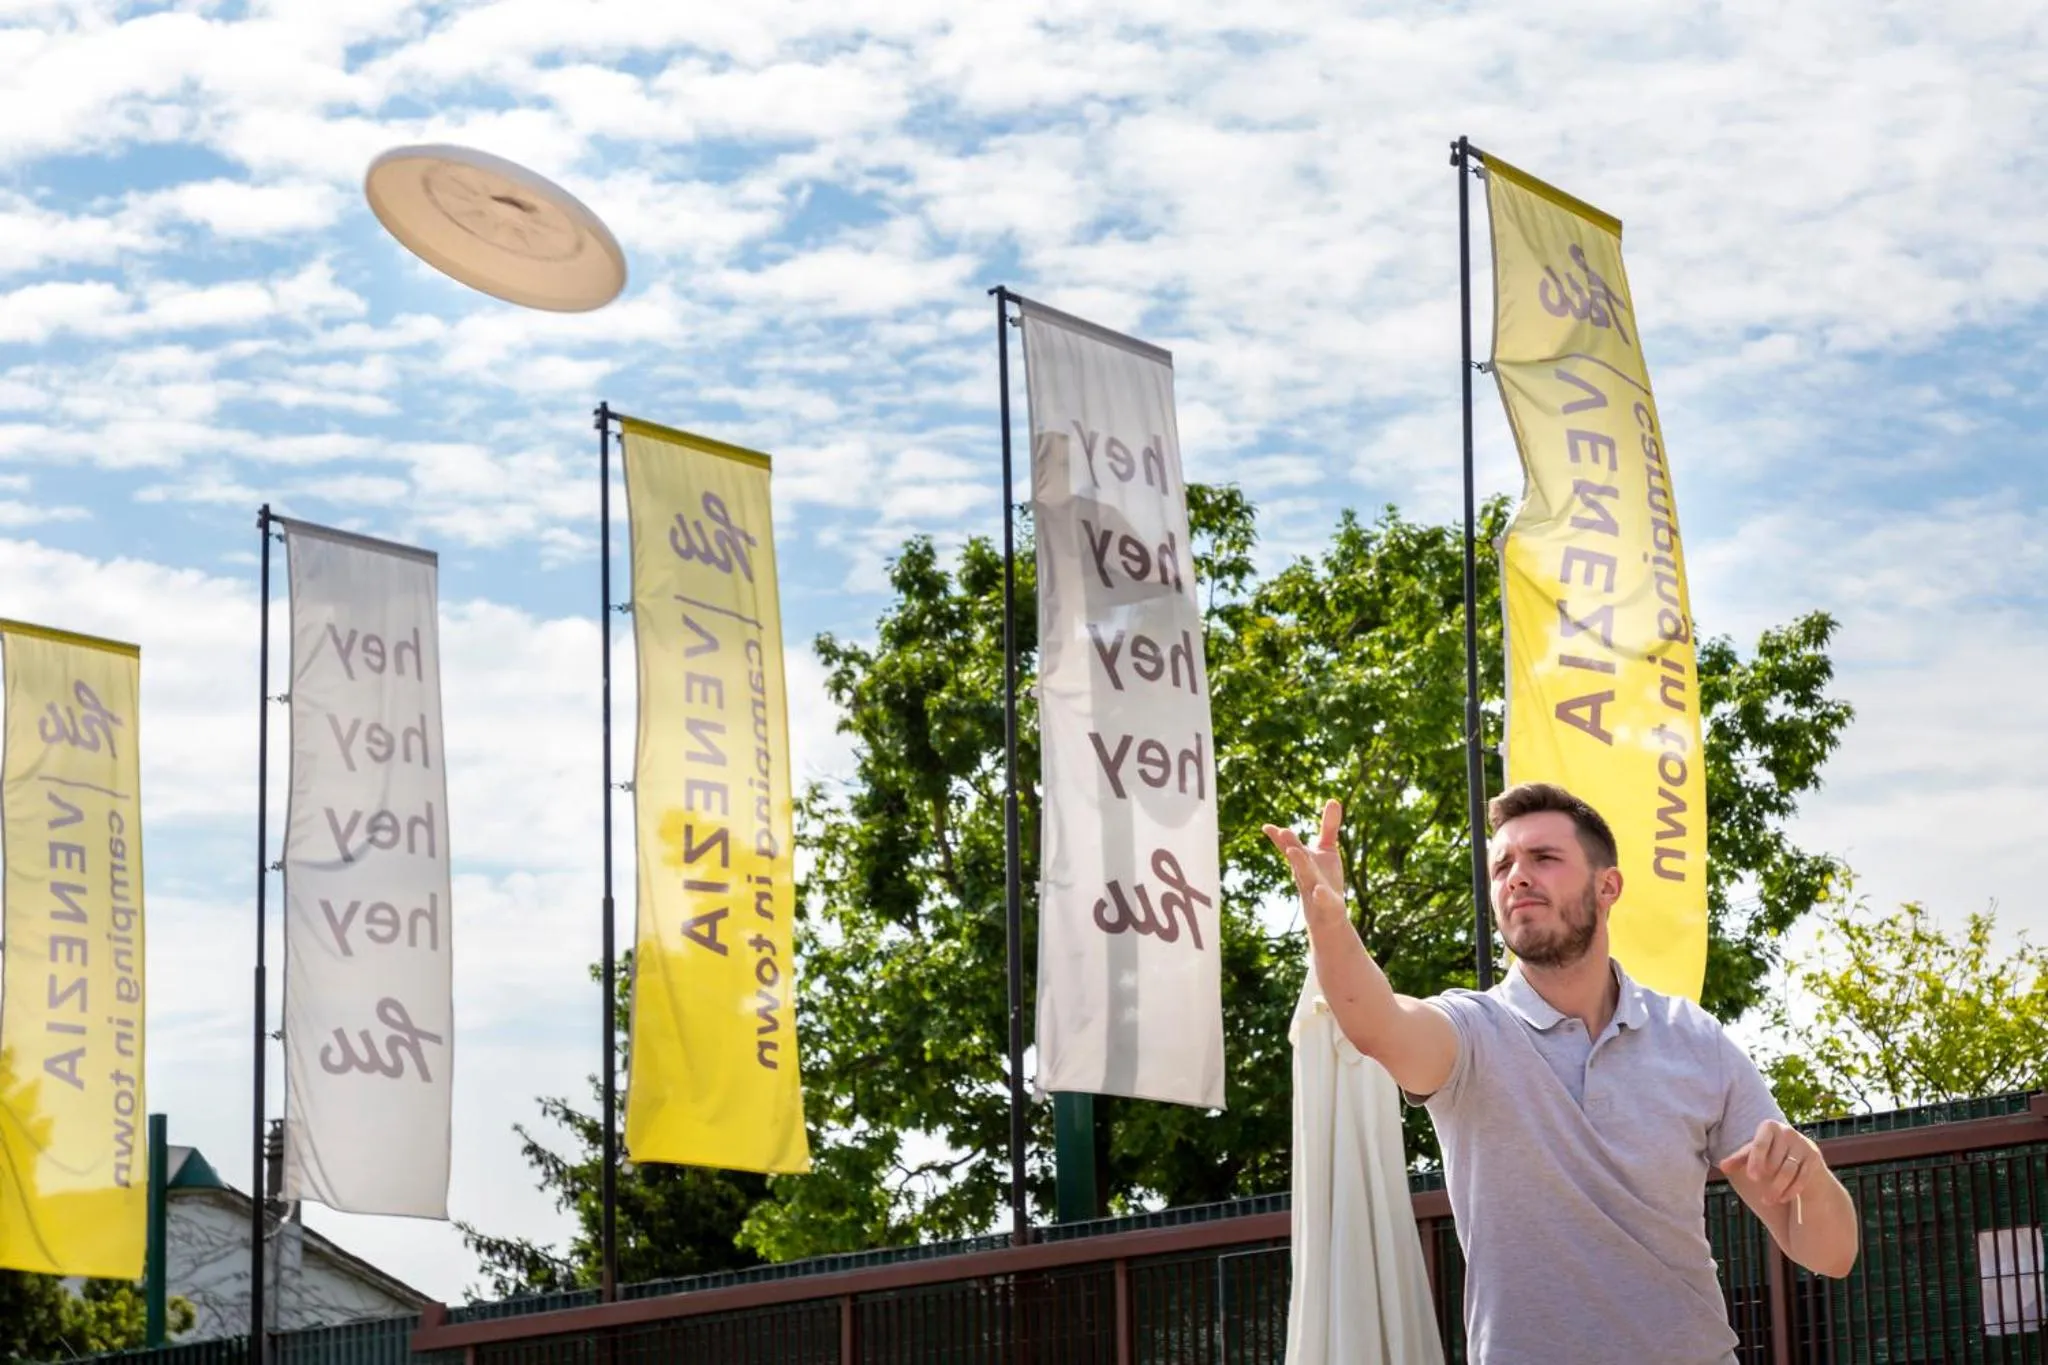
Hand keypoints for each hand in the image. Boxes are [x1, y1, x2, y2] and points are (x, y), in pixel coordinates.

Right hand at [1261, 800, 1347, 925]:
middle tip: (1283, 831)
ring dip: (1300, 864)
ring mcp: (1314, 889)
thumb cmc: (1323, 878)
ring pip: (1306, 876)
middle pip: (1297, 858)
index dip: (1279, 837)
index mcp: (1303, 859)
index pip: (1289, 846)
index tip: (1267, 826)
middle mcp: (1305, 872)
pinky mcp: (1327, 904)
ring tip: (1294, 851)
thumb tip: (1333, 799)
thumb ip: (1329, 826)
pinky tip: (1319, 890)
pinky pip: (1323, 900)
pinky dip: (1320, 895)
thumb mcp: (1326, 850)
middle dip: (1290, 845)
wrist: (1326, 914)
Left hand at [1720, 1119, 1821, 1213]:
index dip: (1756, 1161)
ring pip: (1788, 1171)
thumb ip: (1738, 1159)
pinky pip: (1802, 1177)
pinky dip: (1791, 1190)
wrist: (1799, 1158)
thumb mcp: (1753, 1154)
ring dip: (1777, 1189)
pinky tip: (1782, 1199)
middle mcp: (1788, 1132)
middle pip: (1774, 1161)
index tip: (1752, 1178)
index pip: (1760, 1144)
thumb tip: (1722, 1167)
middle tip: (1760, 1197)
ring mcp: (1803, 1144)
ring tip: (1767, 1201)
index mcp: (1769, 1126)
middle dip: (1767, 1181)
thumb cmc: (1768, 1154)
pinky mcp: (1814, 1157)